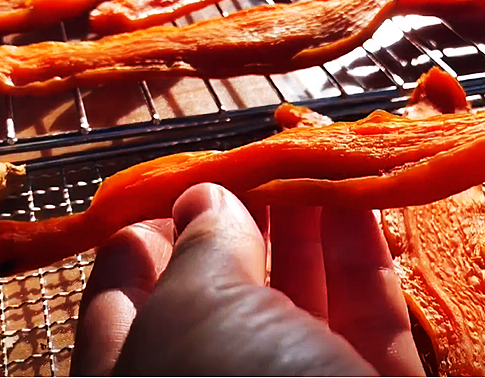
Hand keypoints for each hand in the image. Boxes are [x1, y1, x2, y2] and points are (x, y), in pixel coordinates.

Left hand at [75, 182, 420, 375]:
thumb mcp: (197, 306)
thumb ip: (198, 246)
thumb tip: (203, 199)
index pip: (120, 306)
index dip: (143, 236)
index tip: (172, 181)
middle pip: (215, 301)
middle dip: (236, 223)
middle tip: (253, 161)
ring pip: (295, 308)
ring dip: (305, 227)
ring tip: (311, 160)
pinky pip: (364, 325)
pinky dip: (362, 257)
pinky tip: (360, 195)